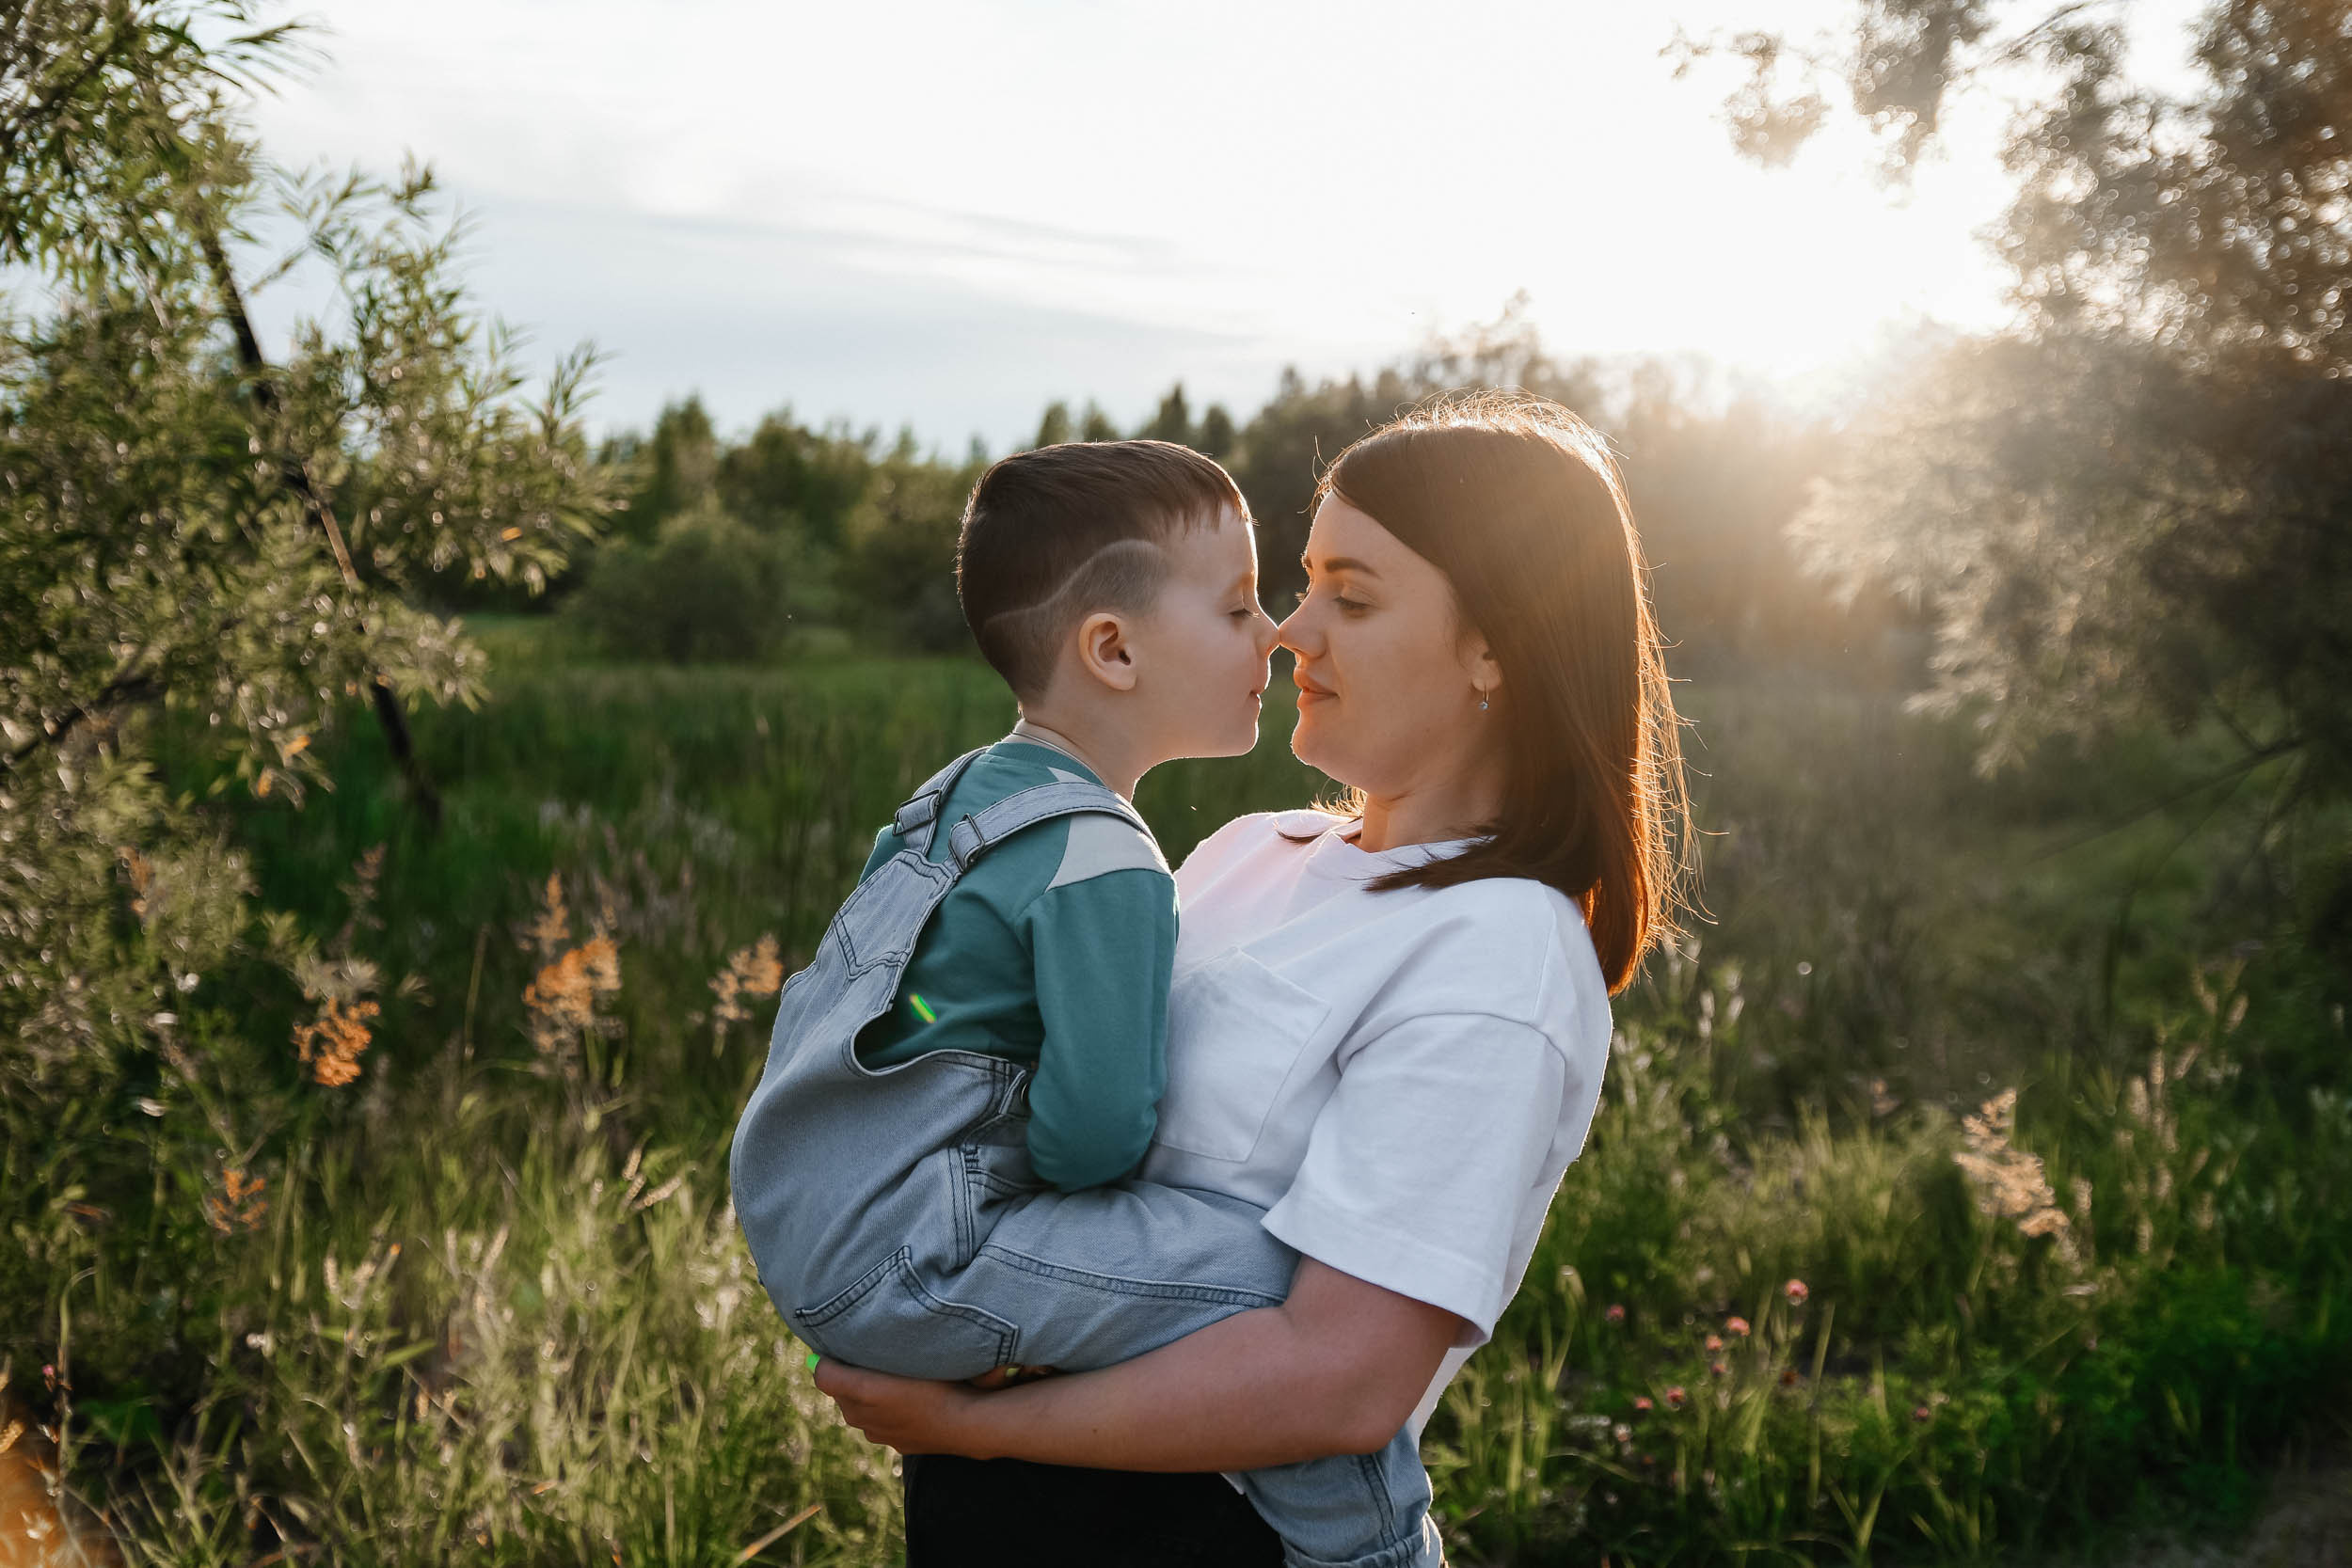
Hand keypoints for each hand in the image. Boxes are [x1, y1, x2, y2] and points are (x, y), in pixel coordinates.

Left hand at [811, 1357, 986, 1454]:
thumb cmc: (939, 1383)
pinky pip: (879, 1421)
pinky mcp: (894, 1443)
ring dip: (867, 1393)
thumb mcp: (907, 1357)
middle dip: (849, 1374)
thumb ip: (866, 1354)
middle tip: (873, 1355)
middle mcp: (860, 1416)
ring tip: (894, 1377)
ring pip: (859, 1407)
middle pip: (840, 1390)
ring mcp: (876, 1433)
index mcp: (859, 1392)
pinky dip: (886, 1410)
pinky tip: (910, 1400)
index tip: (842, 1343)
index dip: (829, 1357)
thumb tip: (825, 1354)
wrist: (968, 1423)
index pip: (823, 1373)